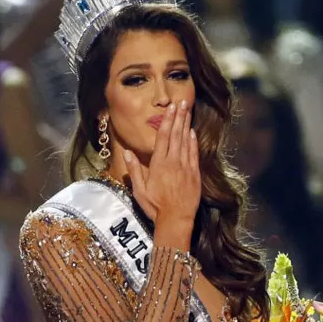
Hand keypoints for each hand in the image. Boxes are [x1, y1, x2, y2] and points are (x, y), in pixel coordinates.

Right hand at [124, 100, 200, 224]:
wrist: (176, 220)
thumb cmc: (155, 207)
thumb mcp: (140, 190)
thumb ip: (134, 170)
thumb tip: (127, 152)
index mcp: (158, 164)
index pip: (163, 137)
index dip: (167, 121)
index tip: (170, 108)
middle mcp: (173, 162)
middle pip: (176, 135)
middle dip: (179, 117)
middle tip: (182, 102)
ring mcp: (185, 167)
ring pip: (186, 141)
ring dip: (187, 124)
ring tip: (188, 110)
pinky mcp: (194, 174)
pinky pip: (194, 154)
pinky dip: (193, 142)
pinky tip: (192, 132)